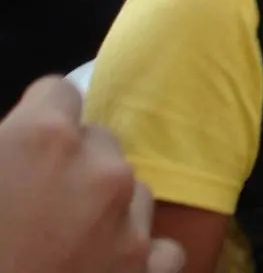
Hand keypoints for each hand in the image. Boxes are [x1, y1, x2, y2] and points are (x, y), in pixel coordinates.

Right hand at [0, 77, 185, 272]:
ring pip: (130, 190)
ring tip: (59, 246)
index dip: (35, 121)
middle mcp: (99, 169)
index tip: (19, 150)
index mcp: (43, 139)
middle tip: (33, 207)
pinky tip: (100, 271)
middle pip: (98, 141)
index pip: (58, 92)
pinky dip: (137, 260)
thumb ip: (2, 149)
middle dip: (70, 165)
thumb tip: (14, 153)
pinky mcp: (146, 271)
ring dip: (104, 208)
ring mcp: (129, 222)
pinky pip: (160, 249)